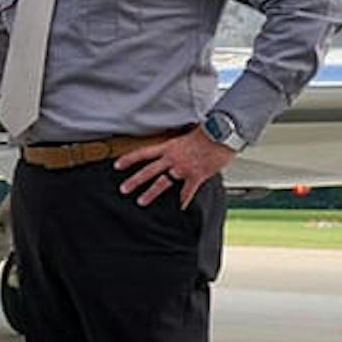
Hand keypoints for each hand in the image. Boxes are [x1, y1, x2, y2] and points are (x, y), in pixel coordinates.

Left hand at [115, 128, 234, 208]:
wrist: (224, 133)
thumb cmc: (208, 132)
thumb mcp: (187, 135)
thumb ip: (178, 145)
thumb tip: (175, 149)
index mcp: (169, 147)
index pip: (143, 153)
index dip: (129, 159)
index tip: (117, 165)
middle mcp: (172, 158)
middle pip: (148, 170)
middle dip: (134, 181)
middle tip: (123, 189)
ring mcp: (183, 168)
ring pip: (162, 182)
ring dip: (150, 193)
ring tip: (140, 201)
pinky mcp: (196, 175)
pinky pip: (187, 191)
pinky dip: (183, 201)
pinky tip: (180, 209)